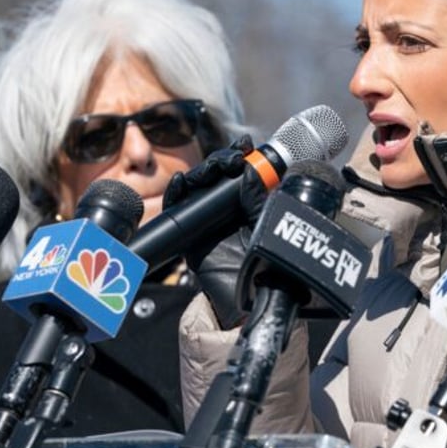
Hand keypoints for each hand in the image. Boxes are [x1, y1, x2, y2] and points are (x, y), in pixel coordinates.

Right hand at [164, 134, 264, 328]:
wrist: (256, 300)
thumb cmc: (270, 268)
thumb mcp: (269, 226)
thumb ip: (258, 201)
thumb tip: (251, 171)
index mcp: (250, 206)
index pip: (240, 174)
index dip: (240, 157)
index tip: (246, 147)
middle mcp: (228, 212)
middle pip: (216, 178)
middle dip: (221, 162)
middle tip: (233, 159)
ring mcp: (208, 224)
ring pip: (197, 190)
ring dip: (202, 174)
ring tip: (213, 169)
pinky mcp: (191, 239)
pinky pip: (178, 214)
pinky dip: (176, 195)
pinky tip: (181, 183)